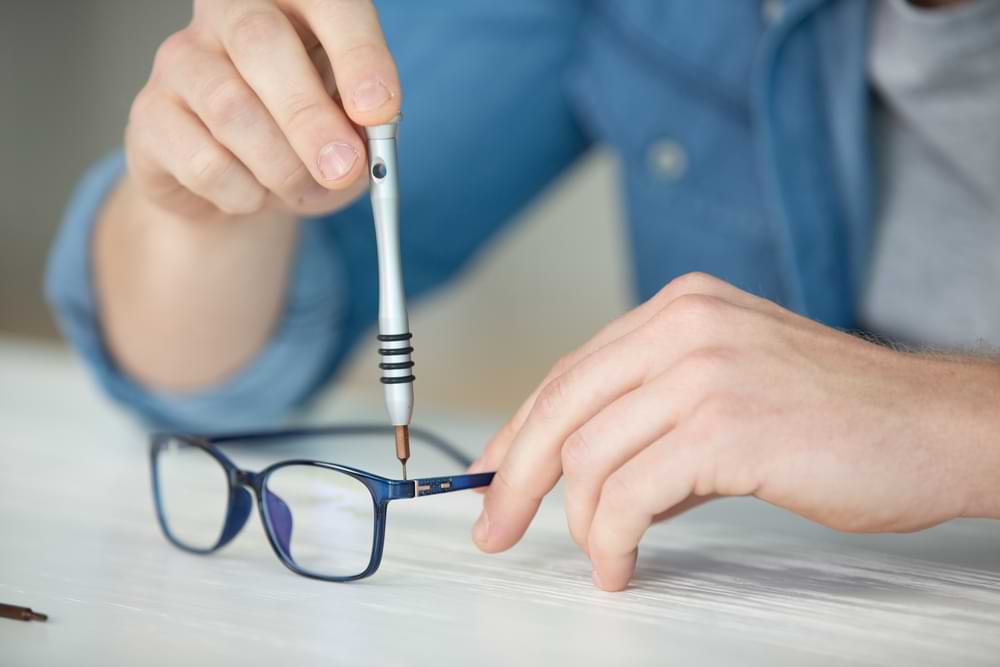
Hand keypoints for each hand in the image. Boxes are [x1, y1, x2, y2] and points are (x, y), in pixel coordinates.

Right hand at [126, 0, 399, 219]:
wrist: (233, 182)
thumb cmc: (301, 139)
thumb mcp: (348, 130)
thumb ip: (361, 130)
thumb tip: (359, 149)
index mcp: (292, 1)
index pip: (326, 1)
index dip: (357, 55)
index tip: (380, 110)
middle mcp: (228, 13)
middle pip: (262, 43)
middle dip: (310, 117)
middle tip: (344, 168)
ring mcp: (181, 59)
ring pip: (231, 109)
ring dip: (282, 167)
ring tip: (304, 190)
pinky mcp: (150, 115)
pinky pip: (203, 161)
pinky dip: (243, 194)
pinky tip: (252, 193)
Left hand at [469, 273, 999, 590]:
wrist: (935, 427)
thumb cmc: (841, 416)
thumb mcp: (733, 384)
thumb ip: (658, 412)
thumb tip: (586, 472)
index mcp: (680, 308)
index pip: (571, 372)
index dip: (519, 429)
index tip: (491, 474)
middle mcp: (684, 326)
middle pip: (560, 406)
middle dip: (514, 477)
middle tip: (495, 528)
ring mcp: (704, 370)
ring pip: (587, 455)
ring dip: (581, 522)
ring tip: (603, 555)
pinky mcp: (725, 426)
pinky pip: (630, 494)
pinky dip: (611, 540)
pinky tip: (621, 564)